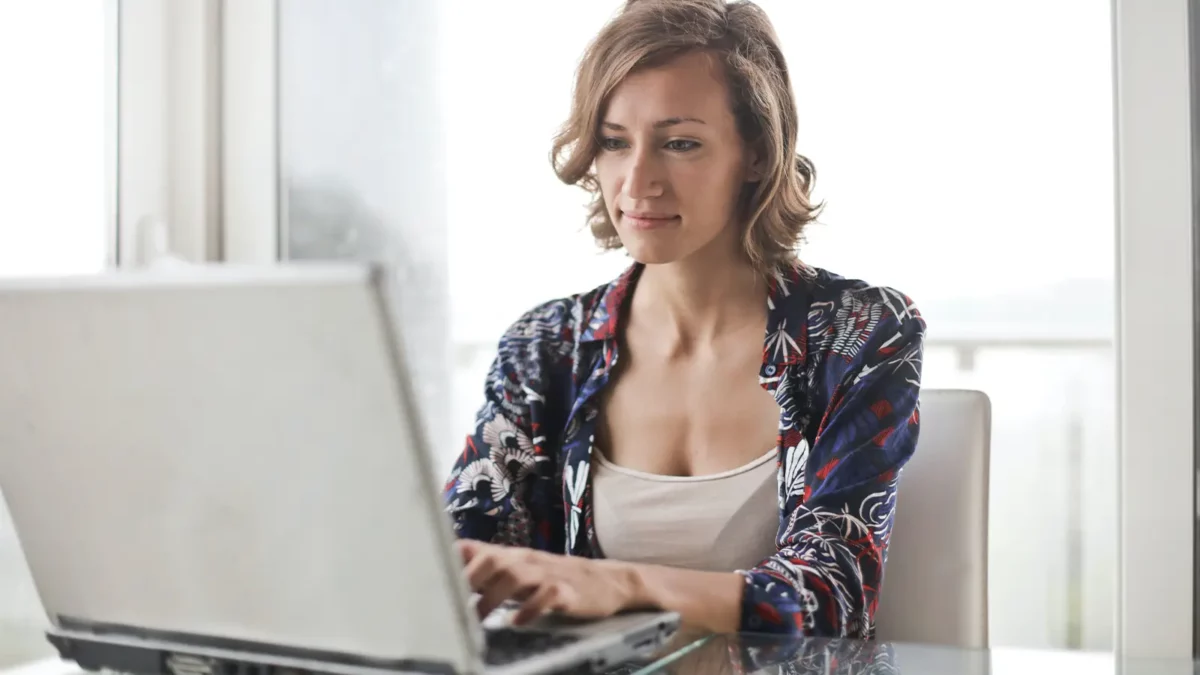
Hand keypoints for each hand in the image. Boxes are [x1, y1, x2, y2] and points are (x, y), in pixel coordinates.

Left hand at [457, 540, 642, 624]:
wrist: (607, 581)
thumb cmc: (555, 578)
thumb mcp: (520, 570)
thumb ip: (488, 568)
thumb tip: (451, 567)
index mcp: (512, 556)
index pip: (476, 550)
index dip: (451, 561)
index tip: (429, 577)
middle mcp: (526, 560)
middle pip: (492, 559)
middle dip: (469, 579)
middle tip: (451, 603)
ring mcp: (547, 574)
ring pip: (515, 575)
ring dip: (492, 596)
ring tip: (478, 617)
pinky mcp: (568, 591)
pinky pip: (547, 596)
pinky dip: (531, 608)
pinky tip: (518, 621)